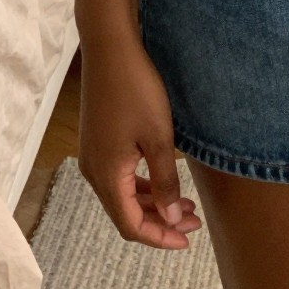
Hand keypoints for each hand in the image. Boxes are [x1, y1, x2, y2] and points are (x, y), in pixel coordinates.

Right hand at [77, 35, 203, 249]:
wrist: (110, 49)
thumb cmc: (136, 90)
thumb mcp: (158, 137)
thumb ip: (165, 181)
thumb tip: (172, 218)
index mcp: (106, 176)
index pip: (131, 225)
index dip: (159, 237)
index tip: (187, 239)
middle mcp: (93, 172)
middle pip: (126, 213)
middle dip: (160, 221)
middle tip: (194, 221)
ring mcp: (93, 156)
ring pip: (123, 195)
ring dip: (153, 203)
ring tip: (186, 204)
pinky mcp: (98, 142)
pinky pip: (119, 176)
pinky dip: (142, 185)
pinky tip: (163, 180)